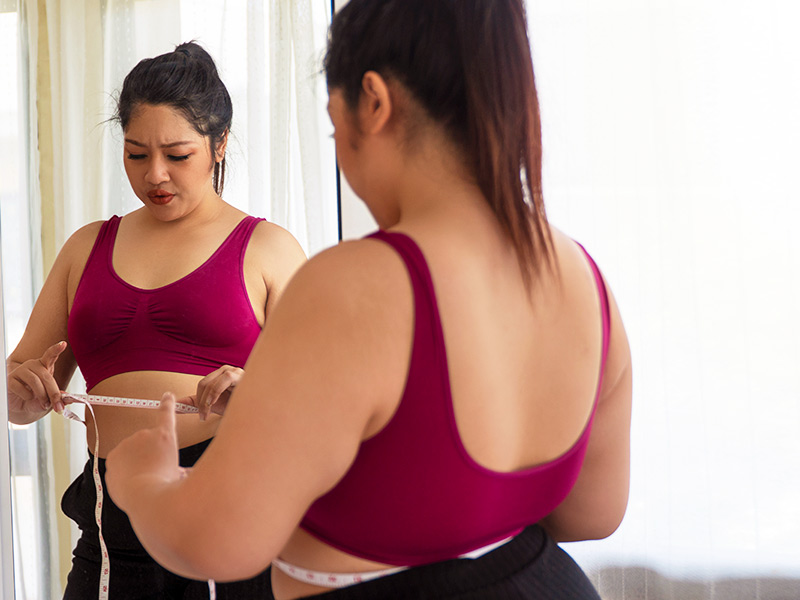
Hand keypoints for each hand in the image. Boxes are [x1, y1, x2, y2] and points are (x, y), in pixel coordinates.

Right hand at [7, 341, 66, 421]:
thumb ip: (60, 397)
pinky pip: (21, 388)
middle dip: (53, 393)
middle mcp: (32, 365)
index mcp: (44, 366)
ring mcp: (20, 370)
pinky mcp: (10, 378)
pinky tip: (26, 397)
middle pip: (46, 376)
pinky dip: (27, 396)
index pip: (50, 355)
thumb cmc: (36, 398)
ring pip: (35, 382)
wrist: (20, 406)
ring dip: (41, 396)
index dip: (56, 349)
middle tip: (57, 406)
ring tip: (43, 403)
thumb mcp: (50, 398)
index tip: (63, 344)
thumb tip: (70, 399)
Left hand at [106, 392, 183, 512]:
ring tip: (143, 479)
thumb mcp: (180, 474)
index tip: (167, 396)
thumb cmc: (165, 486)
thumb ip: (180, 469)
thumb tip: (184, 474)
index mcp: (165, 436)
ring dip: (136, 463)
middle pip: (147, 442)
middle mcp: (145, 435)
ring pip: (132, 453)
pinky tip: (131, 480)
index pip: (167, 413)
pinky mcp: (113, 456)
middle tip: (154, 472)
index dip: (168, 403)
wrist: (144, 495)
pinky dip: (124, 470)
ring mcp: (127, 444)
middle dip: (149, 454)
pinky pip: (120, 462)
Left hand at [180, 365, 243, 420]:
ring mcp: (235, 371)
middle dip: (200, 402)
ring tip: (207, 414)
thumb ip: (197, 404)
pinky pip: (224, 379)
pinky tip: (215, 404)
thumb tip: (177, 405)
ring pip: (210, 383)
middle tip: (202, 417)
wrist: (259, 414)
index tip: (195, 414)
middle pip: (204, 383)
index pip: (203, 384)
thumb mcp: (215, 406)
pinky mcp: (242, 374)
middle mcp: (228, 371)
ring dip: (205, 401)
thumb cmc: (240, 408)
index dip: (197, 400)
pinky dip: (215, 392)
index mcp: (221, 377)